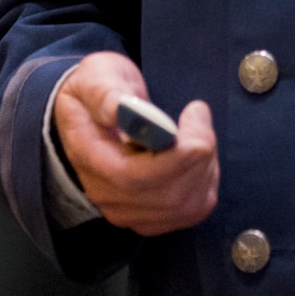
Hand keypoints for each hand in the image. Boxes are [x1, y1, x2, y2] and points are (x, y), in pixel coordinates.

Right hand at [54, 53, 218, 235]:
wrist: (93, 113)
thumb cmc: (97, 90)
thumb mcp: (95, 77)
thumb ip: (105, 93)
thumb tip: (119, 109)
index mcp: (88, 157)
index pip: (133, 178)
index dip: (175, 157)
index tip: (195, 114)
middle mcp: (106, 194)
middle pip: (166, 196)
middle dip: (197, 155)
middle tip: (198, 113)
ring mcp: (129, 211)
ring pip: (185, 206)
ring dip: (205, 165)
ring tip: (196, 130)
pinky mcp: (152, 218)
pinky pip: (193, 210)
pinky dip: (206, 180)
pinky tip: (196, 155)